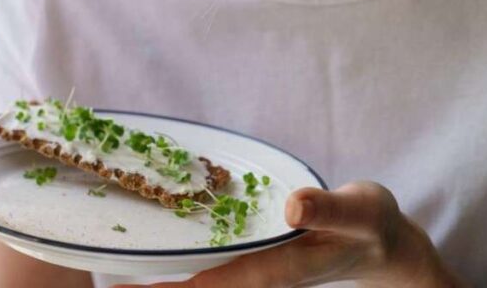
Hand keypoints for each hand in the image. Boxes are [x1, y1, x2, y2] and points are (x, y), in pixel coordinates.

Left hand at [117, 182, 464, 287]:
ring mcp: (253, 265)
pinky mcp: (251, 253)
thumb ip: (329, 210)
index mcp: (277, 267)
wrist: (380, 242)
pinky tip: (156, 245)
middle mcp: (257, 272)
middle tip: (106, 284)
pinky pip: (208, 259)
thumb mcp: (359, 212)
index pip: (213, 283)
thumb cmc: (370, 226)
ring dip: (161, 275)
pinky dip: (180, 256)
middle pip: (196, 286)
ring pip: (198, 276)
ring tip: (113, 273)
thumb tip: (292, 207)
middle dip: (154, 287)